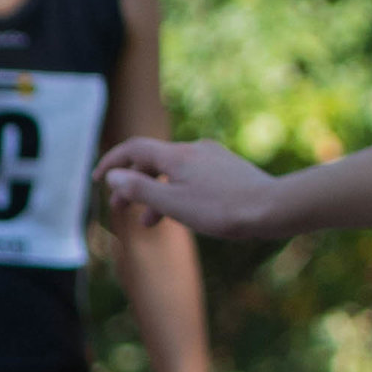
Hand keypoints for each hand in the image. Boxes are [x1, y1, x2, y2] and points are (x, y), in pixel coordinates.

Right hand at [100, 136, 286, 239]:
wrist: (274, 208)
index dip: (112, 162)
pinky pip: (192, 175)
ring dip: (155, 193)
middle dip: (132, 183)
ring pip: (173, 171)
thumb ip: (139, 189)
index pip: (134, 148)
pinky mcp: (228, 168)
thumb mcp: (173, 204)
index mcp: (176, 155)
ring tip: (148, 222)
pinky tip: (184, 212)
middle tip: (119, 207)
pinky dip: (177, 191)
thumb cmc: (222, 210)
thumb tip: (113, 175)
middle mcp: (193, 149)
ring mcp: (212, 157)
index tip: (97, 179)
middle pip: (152, 160)